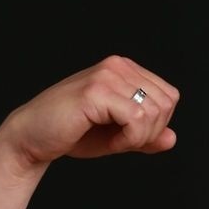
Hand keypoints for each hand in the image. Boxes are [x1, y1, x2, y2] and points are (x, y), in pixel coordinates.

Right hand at [0, 55, 178, 168]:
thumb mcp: (120, 137)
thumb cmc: (74, 134)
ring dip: (138, 138)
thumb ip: (147, 136)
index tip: (129, 133)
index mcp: (125, 70)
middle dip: (150, 132)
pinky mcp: (97, 90)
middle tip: (121, 139)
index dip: (156, 124)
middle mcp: (117, 66)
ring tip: (113, 139)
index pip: (169, 97)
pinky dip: (128, 140)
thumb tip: (173, 138)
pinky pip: (137, 119)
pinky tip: (110, 142)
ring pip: (154, 112)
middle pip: (166, 104)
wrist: (35, 137)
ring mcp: (107, 75)